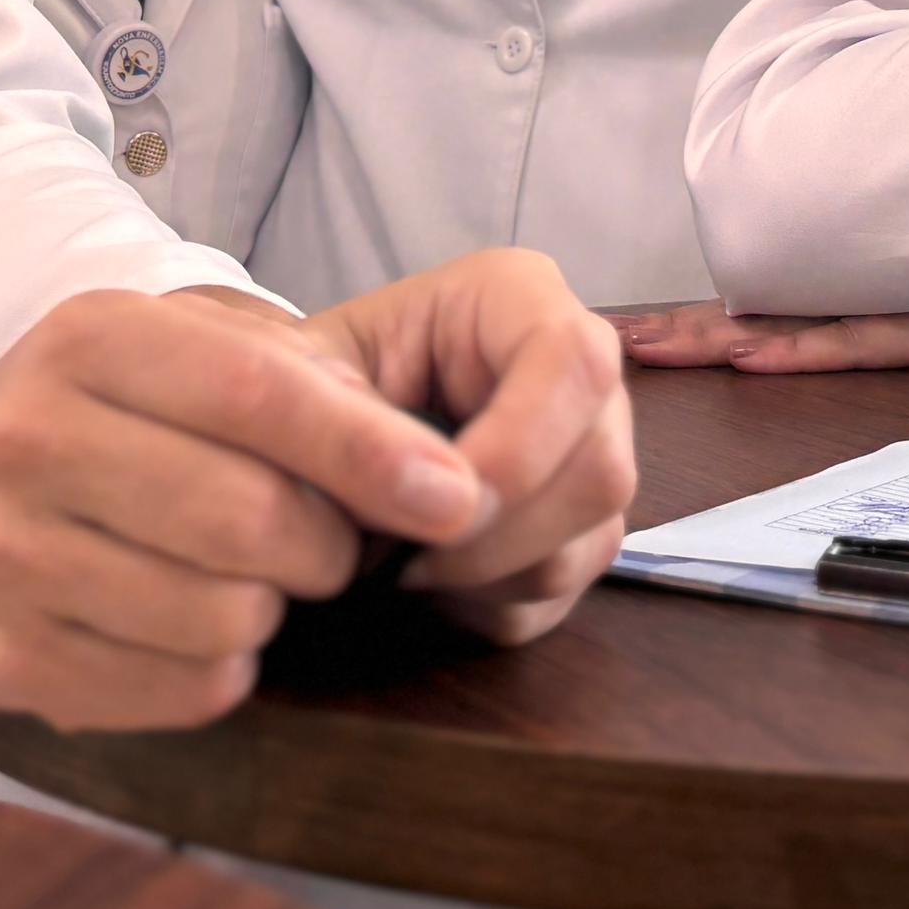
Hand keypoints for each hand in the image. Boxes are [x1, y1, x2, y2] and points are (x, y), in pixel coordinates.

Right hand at [0, 287, 492, 731]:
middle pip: (250, 518)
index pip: (257, 394)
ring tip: (245, 581)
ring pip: (224, 617)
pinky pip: (181, 691)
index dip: (371, 450)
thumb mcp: (161, 345)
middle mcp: (32, 441)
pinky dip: (223, 671)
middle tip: (328, 544)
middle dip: (327, 545)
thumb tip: (411, 451)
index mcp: (88, 340)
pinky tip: (193, 631)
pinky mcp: (6, 661)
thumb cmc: (80, 416)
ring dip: (272, 611)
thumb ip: (285, 368)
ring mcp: (6, 558)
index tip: (456, 492)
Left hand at [299, 248, 632, 643]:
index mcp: (519, 300)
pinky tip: (431, 581)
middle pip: (602, 470)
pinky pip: (564, 594)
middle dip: (499, 535)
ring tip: (404, 562)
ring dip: (488, 577)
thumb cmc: (316, 376)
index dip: (519, 445)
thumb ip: (347, 417)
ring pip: (590, 541)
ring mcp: (590, 455)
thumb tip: (413, 494)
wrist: (316, 421)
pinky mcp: (579, 530)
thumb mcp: (306, 371)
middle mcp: (579, 374)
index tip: (436, 504)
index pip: (574, 361)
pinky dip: (489, 608)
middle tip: (406, 552)